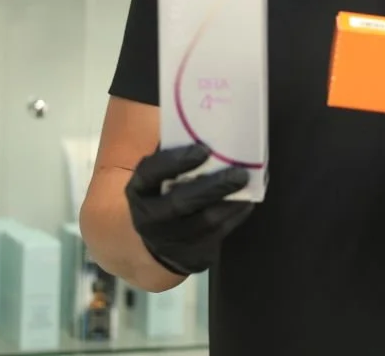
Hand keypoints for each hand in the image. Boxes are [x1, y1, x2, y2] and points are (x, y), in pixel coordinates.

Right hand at [124, 143, 253, 275]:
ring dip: (229, 204)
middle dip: (212, 187)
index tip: (203, 149)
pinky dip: (233, 218)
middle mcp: (148, 217)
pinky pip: (215, 237)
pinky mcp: (188, 257)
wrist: (150, 244)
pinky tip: (245, 203)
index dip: (176, 161)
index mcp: (139, 190)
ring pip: (202, 223)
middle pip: (180, 203)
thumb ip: (175, 157)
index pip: (152, 173)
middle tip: (239, 173)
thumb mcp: (159, 178)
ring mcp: (167, 241)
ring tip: (246, 186)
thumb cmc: (163, 195)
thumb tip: (207, 127)